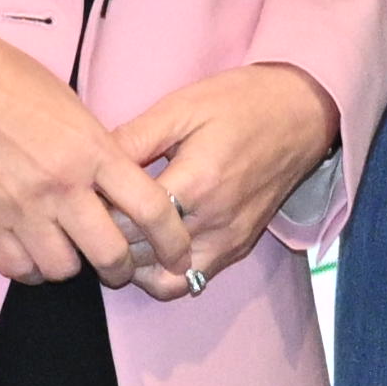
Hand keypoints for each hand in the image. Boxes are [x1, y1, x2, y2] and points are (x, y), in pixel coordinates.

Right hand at [0, 27, 162, 283]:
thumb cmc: (3, 77)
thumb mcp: (70, 103)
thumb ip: (97, 149)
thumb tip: (117, 184)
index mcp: (91, 150)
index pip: (153, 209)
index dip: (173, 240)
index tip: (178, 251)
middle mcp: (61, 186)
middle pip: (111, 255)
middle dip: (122, 267)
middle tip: (118, 263)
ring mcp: (19, 209)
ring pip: (65, 270)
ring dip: (72, 264)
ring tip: (67, 247)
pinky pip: (19, 269)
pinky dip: (31, 267)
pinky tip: (32, 249)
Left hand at [99, 65, 343, 299]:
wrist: (301, 114)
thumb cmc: (241, 102)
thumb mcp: (182, 107)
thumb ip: (134, 138)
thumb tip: (90, 162)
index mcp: (197, 182)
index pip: (126, 222)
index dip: (97, 212)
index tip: (85, 195)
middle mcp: (215, 222)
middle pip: (140, 257)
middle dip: (109, 242)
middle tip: (93, 218)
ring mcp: (230, 241)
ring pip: (165, 282)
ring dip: (136, 267)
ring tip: (121, 235)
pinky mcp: (239, 248)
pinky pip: (193, 282)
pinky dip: (165, 274)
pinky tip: (150, 246)